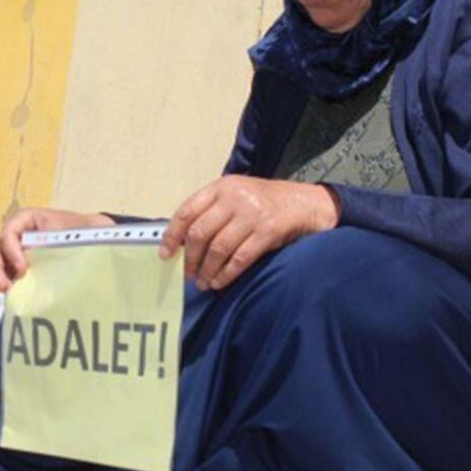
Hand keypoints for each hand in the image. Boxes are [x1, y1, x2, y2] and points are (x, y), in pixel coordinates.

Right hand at [0, 208, 115, 291]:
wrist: (91, 243)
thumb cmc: (87, 232)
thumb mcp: (91, 226)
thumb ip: (94, 227)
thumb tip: (101, 232)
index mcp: (31, 219)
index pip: (10, 230)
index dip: (11, 248)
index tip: (22, 267)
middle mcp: (19, 234)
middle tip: (6, 285)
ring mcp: (17, 252)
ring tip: (7, 291)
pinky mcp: (20, 268)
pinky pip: (5, 274)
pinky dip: (6, 284)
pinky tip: (15, 295)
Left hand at [160, 176, 339, 291]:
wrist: (305, 203)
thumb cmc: (265, 202)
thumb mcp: (235, 195)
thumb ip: (211, 211)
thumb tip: (181, 241)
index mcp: (221, 187)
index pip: (186, 211)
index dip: (172, 235)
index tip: (165, 254)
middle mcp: (234, 198)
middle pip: (200, 232)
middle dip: (189, 258)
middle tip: (186, 274)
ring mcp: (251, 214)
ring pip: (218, 248)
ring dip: (207, 270)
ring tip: (202, 282)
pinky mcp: (267, 231)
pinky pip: (240, 258)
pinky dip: (226, 274)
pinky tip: (219, 282)